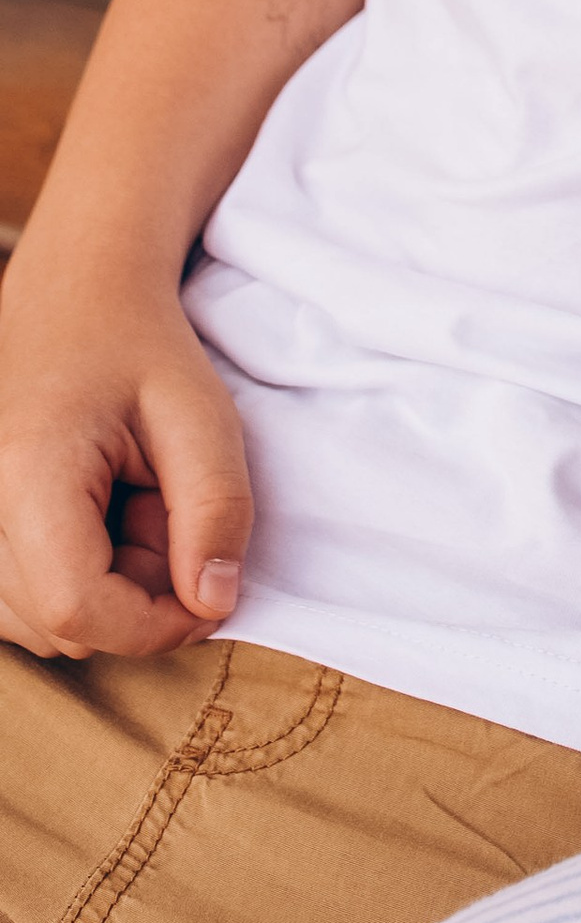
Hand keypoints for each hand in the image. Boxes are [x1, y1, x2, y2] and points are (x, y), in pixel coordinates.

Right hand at [0, 266, 251, 658]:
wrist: (78, 298)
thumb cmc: (143, 348)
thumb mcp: (202, 416)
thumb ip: (216, 511)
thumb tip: (213, 604)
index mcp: (27, 474)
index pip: (77, 609)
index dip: (154, 624)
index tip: (209, 589)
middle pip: (61, 622)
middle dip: (139, 596)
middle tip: (170, 512)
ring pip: (43, 623)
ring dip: (110, 590)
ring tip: (135, 505)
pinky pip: (22, 605)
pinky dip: (78, 581)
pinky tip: (103, 521)